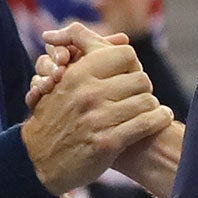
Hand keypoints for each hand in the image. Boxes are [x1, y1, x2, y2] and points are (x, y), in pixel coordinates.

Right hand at [21, 34, 172, 194]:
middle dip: (142, 88)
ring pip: (147, 101)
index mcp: (78, 73)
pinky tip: (160, 118)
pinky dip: (158, 120)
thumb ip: (85, 51)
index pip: (125, 54)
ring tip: (147, 110)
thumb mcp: (61, 79)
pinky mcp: (108, 142)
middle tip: (137, 96)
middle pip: (140, 79)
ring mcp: (98, 118)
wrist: (37, 161)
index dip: (131, 65)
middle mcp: (88, 94)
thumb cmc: (54, 116)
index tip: (127, 77)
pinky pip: (147, 123)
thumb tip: (122, 36)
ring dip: (151, 106)